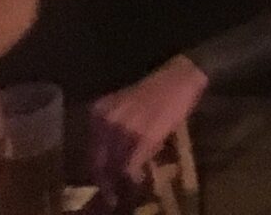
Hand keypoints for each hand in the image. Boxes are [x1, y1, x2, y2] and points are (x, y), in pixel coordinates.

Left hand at [86, 54, 205, 198]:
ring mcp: (124, 130)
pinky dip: (134, 176)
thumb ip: (111, 127)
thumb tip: (109, 157)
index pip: (90, 150)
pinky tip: (140, 178)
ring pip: (114, 166)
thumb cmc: (155, 90)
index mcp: (98, 112)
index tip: (101, 182)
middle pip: (98, 162)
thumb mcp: (124, 104)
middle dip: (104, 180)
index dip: (96, 169)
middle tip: (111, 193)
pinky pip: (131, 166)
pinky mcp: (143, 139)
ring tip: (127, 187)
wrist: (179, 78)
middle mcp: (106, 121)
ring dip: (120, 181)